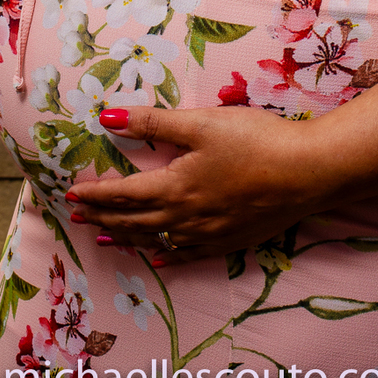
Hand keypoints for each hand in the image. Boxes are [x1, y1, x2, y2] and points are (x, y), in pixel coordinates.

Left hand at [65, 103, 327, 265]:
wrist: (307, 173)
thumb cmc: (254, 140)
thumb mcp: (201, 123)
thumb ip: (152, 123)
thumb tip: (106, 118)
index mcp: (174, 186)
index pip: (123, 193)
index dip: (95, 194)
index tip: (70, 194)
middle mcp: (185, 217)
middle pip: (135, 220)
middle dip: (104, 217)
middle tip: (78, 218)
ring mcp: (208, 234)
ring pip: (157, 239)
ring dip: (128, 238)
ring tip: (105, 239)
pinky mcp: (230, 241)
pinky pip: (188, 255)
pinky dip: (168, 256)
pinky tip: (160, 259)